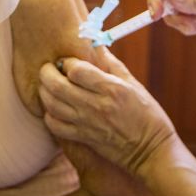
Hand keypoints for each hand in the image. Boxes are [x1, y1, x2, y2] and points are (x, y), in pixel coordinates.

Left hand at [39, 48, 176, 178]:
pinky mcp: (83, 138)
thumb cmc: (147, 114)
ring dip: (44, 92)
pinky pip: (55, 126)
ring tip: (47, 85)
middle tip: (48, 68)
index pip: (76, 70)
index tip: (69, 61)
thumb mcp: (133, 84)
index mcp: (111, 89)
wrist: (151, 150)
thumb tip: (96, 44)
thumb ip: (111, 64)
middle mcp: (96, 106)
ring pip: (52, 105)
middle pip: (57, 86)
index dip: (68, 62)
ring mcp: (88, 124)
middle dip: (47, 73)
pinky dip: (49, 115)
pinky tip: (54, 108)